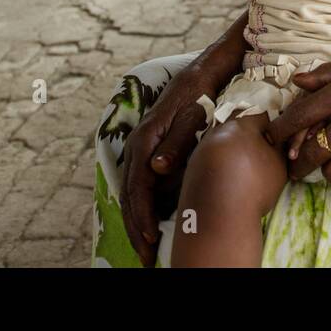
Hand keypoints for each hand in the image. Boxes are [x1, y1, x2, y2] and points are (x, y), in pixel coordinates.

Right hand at [119, 63, 222, 266]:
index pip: (137, 187)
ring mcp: (141, 149)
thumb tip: (156, 169)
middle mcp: (137, 146)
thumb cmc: (200, 95)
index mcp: (145, 140)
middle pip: (129, 195)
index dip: (142, 216)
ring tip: (148, 246)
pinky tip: (154, 223)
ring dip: (137, 221)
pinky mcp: (149, 151)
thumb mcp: (192, 116)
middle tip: (147, 256)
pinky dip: (144, 207)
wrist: (200, 74)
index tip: (150, 240)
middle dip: (136, 227)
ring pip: (131, 192)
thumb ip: (175, 142)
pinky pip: (141, 184)